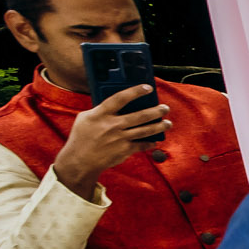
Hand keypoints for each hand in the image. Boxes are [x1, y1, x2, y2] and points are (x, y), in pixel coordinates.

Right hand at [51, 87, 169, 196]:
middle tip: (165, 108)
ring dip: (159, 126)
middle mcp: (112, 125)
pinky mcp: (124, 150)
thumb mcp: (85, 118)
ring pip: (145, 131)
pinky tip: (155, 140)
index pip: (120, 98)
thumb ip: (101, 110)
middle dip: (156, 111)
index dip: (135, 91)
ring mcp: (119, 139)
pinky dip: (150, 142)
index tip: (148, 88)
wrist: (80, 160)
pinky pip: (142, 145)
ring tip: (168, 123)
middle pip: (139, 116)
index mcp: (100, 114)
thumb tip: (119, 102)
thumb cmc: (82, 136)